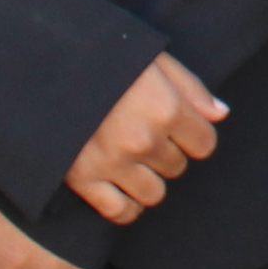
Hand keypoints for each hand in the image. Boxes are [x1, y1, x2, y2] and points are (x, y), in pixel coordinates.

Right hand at [67, 54, 229, 225]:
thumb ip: (191, 88)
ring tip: (130, 158)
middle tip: (143, 134)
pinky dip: (126, 205)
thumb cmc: (104, 57)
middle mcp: (144, 141)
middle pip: (177, 167)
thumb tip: (220, 114)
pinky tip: (121, 187)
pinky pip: (120, 211)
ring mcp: (114, 163)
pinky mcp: (84, 180)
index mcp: (166, 108)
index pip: (205, 144)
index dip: (193, 135)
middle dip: (166, 153)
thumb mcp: (154, 58)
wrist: (47, 64)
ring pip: (154, 193)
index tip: (178, 127)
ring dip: (147, 179)